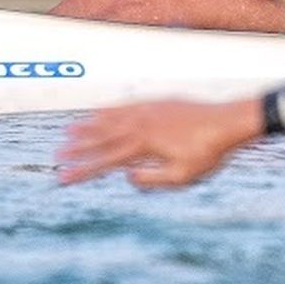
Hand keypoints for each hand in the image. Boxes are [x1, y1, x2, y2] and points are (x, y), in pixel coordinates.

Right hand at [56, 98, 262, 188]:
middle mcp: (141, 125)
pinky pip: (126, 106)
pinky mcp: (157, 103)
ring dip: (88, 126)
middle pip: (102, 139)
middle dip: (78, 149)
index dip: (83, 170)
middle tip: (56, 156)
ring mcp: (148, 112)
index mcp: (144, 146)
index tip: (63, 177)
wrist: (228, 122)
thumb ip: (153, 180)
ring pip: (110, 119)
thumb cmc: (209, 153)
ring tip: (68, 131)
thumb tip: (126, 177)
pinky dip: (109, 110)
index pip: (106, 161)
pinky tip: (100, 111)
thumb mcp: (183, 176)